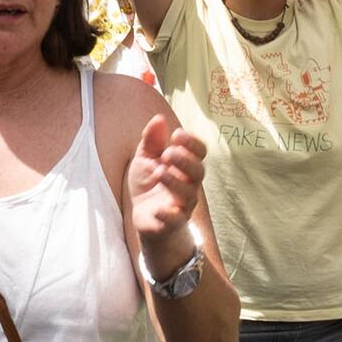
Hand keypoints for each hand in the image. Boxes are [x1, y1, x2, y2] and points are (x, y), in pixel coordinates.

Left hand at [127, 115, 205, 270]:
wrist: (143, 216)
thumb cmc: (149, 183)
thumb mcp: (145, 158)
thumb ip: (151, 140)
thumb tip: (159, 118)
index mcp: (185, 166)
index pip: (199, 153)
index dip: (192, 143)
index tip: (177, 134)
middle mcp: (189, 185)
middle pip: (198, 172)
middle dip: (186, 160)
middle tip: (168, 153)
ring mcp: (182, 204)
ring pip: (188, 194)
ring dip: (175, 182)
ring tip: (160, 172)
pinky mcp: (171, 223)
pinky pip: (176, 220)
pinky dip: (168, 215)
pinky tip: (159, 209)